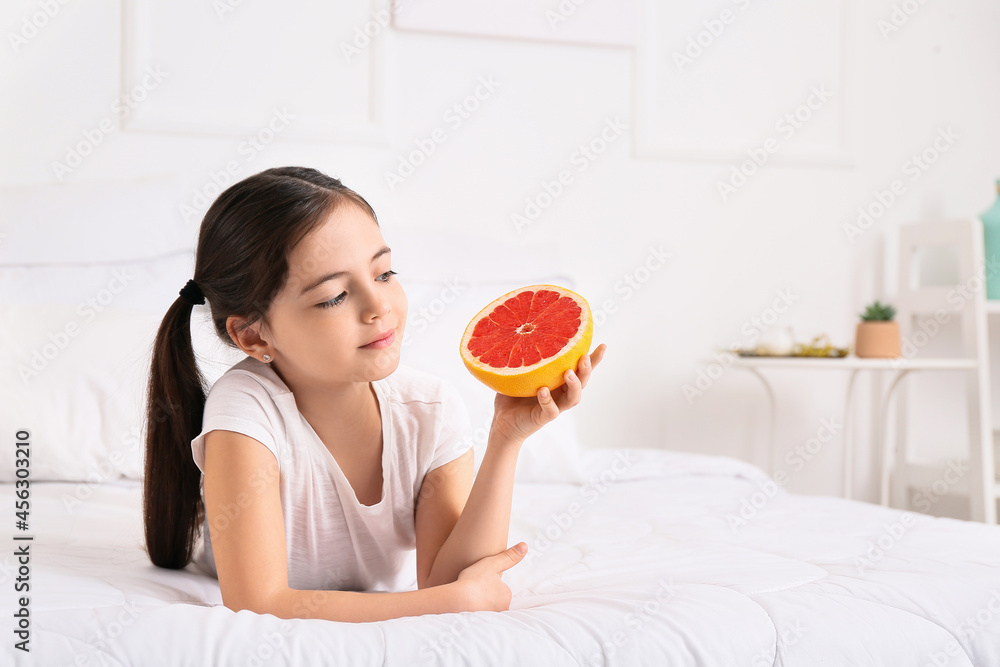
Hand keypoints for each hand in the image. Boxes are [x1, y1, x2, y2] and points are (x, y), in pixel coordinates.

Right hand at [454, 543, 527, 611]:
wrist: (456, 599)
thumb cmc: (475, 580)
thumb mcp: (493, 564)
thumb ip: (509, 556)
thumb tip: (525, 546)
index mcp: (506, 595)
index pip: (500, 588)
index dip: (488, 583)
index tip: (480, 581)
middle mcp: (501, 609)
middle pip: (493, 600)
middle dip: (484, 595)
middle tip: (472, 589)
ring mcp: (490, 618)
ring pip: (485, 609)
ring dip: (477, 604)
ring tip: (466, 598)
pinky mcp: (477, 625)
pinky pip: (476, 617)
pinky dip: (471, 613)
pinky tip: (463, 608)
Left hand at [490, 343, 606, 443]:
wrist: (502, 422)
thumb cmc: (511, 394)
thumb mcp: (517, 371)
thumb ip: (523, 356)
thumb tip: (521, 328)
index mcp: (559, 381)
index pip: (580, 369)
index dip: (594, 359)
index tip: (603, 345)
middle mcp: (560, 393)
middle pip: (583, 381)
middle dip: (587, 369)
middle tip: (584, 358)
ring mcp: (554, 406)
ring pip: (573, 398)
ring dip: (574, 385)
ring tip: (568, 373)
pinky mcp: (543, 418)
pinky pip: (551, 410)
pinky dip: (548, 400)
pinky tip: (542, 391)